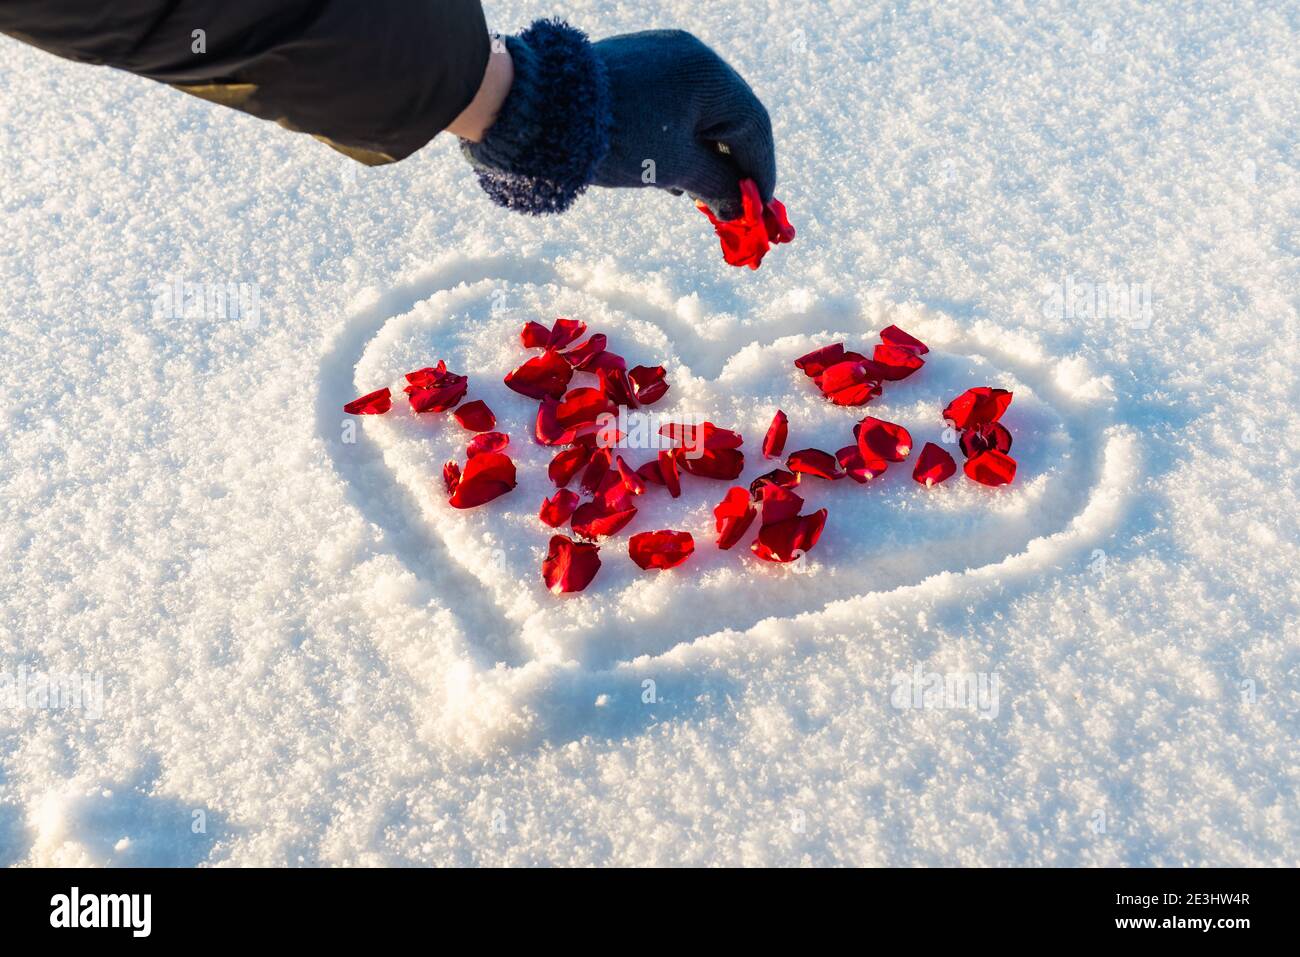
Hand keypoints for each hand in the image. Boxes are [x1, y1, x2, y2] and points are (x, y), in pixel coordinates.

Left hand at [459, 20, 775, 217]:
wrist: (538, 108)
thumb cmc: (615, 137)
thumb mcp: (672, 168)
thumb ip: (715, 185)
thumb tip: (737, 206)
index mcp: (708, 74)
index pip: (753, 127)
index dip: (760, 172)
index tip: (761, 209)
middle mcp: (690, 57)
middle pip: (729, 119)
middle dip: (732, 166)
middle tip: (732, 206)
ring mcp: (661, 58)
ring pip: (699, 114)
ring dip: (705, 156)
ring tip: (697, 196)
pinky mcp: (636, 68)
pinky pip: (673, 106)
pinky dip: (679, 140)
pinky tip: (670, 172)